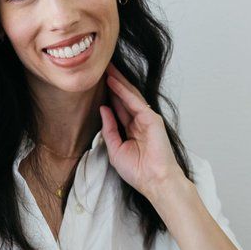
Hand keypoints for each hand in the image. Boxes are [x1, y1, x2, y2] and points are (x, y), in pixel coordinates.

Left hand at [100, 62, 185, 200]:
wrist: (154, 181)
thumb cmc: (137, 171)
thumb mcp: (115, 149)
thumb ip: (109, 128)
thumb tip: (103, 109)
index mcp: (131, 129)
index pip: (118, 107)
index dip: (108, 95)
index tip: (96, 82)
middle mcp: (139, 121)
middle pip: (123, 97)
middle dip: (113, 83)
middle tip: (101, 68)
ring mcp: (146, 119)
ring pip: (129, 95)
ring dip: (118, 81)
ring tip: (106, 68)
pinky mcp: (152, 119)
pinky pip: (135, 102)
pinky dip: (124, 92)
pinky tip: (114, 82)